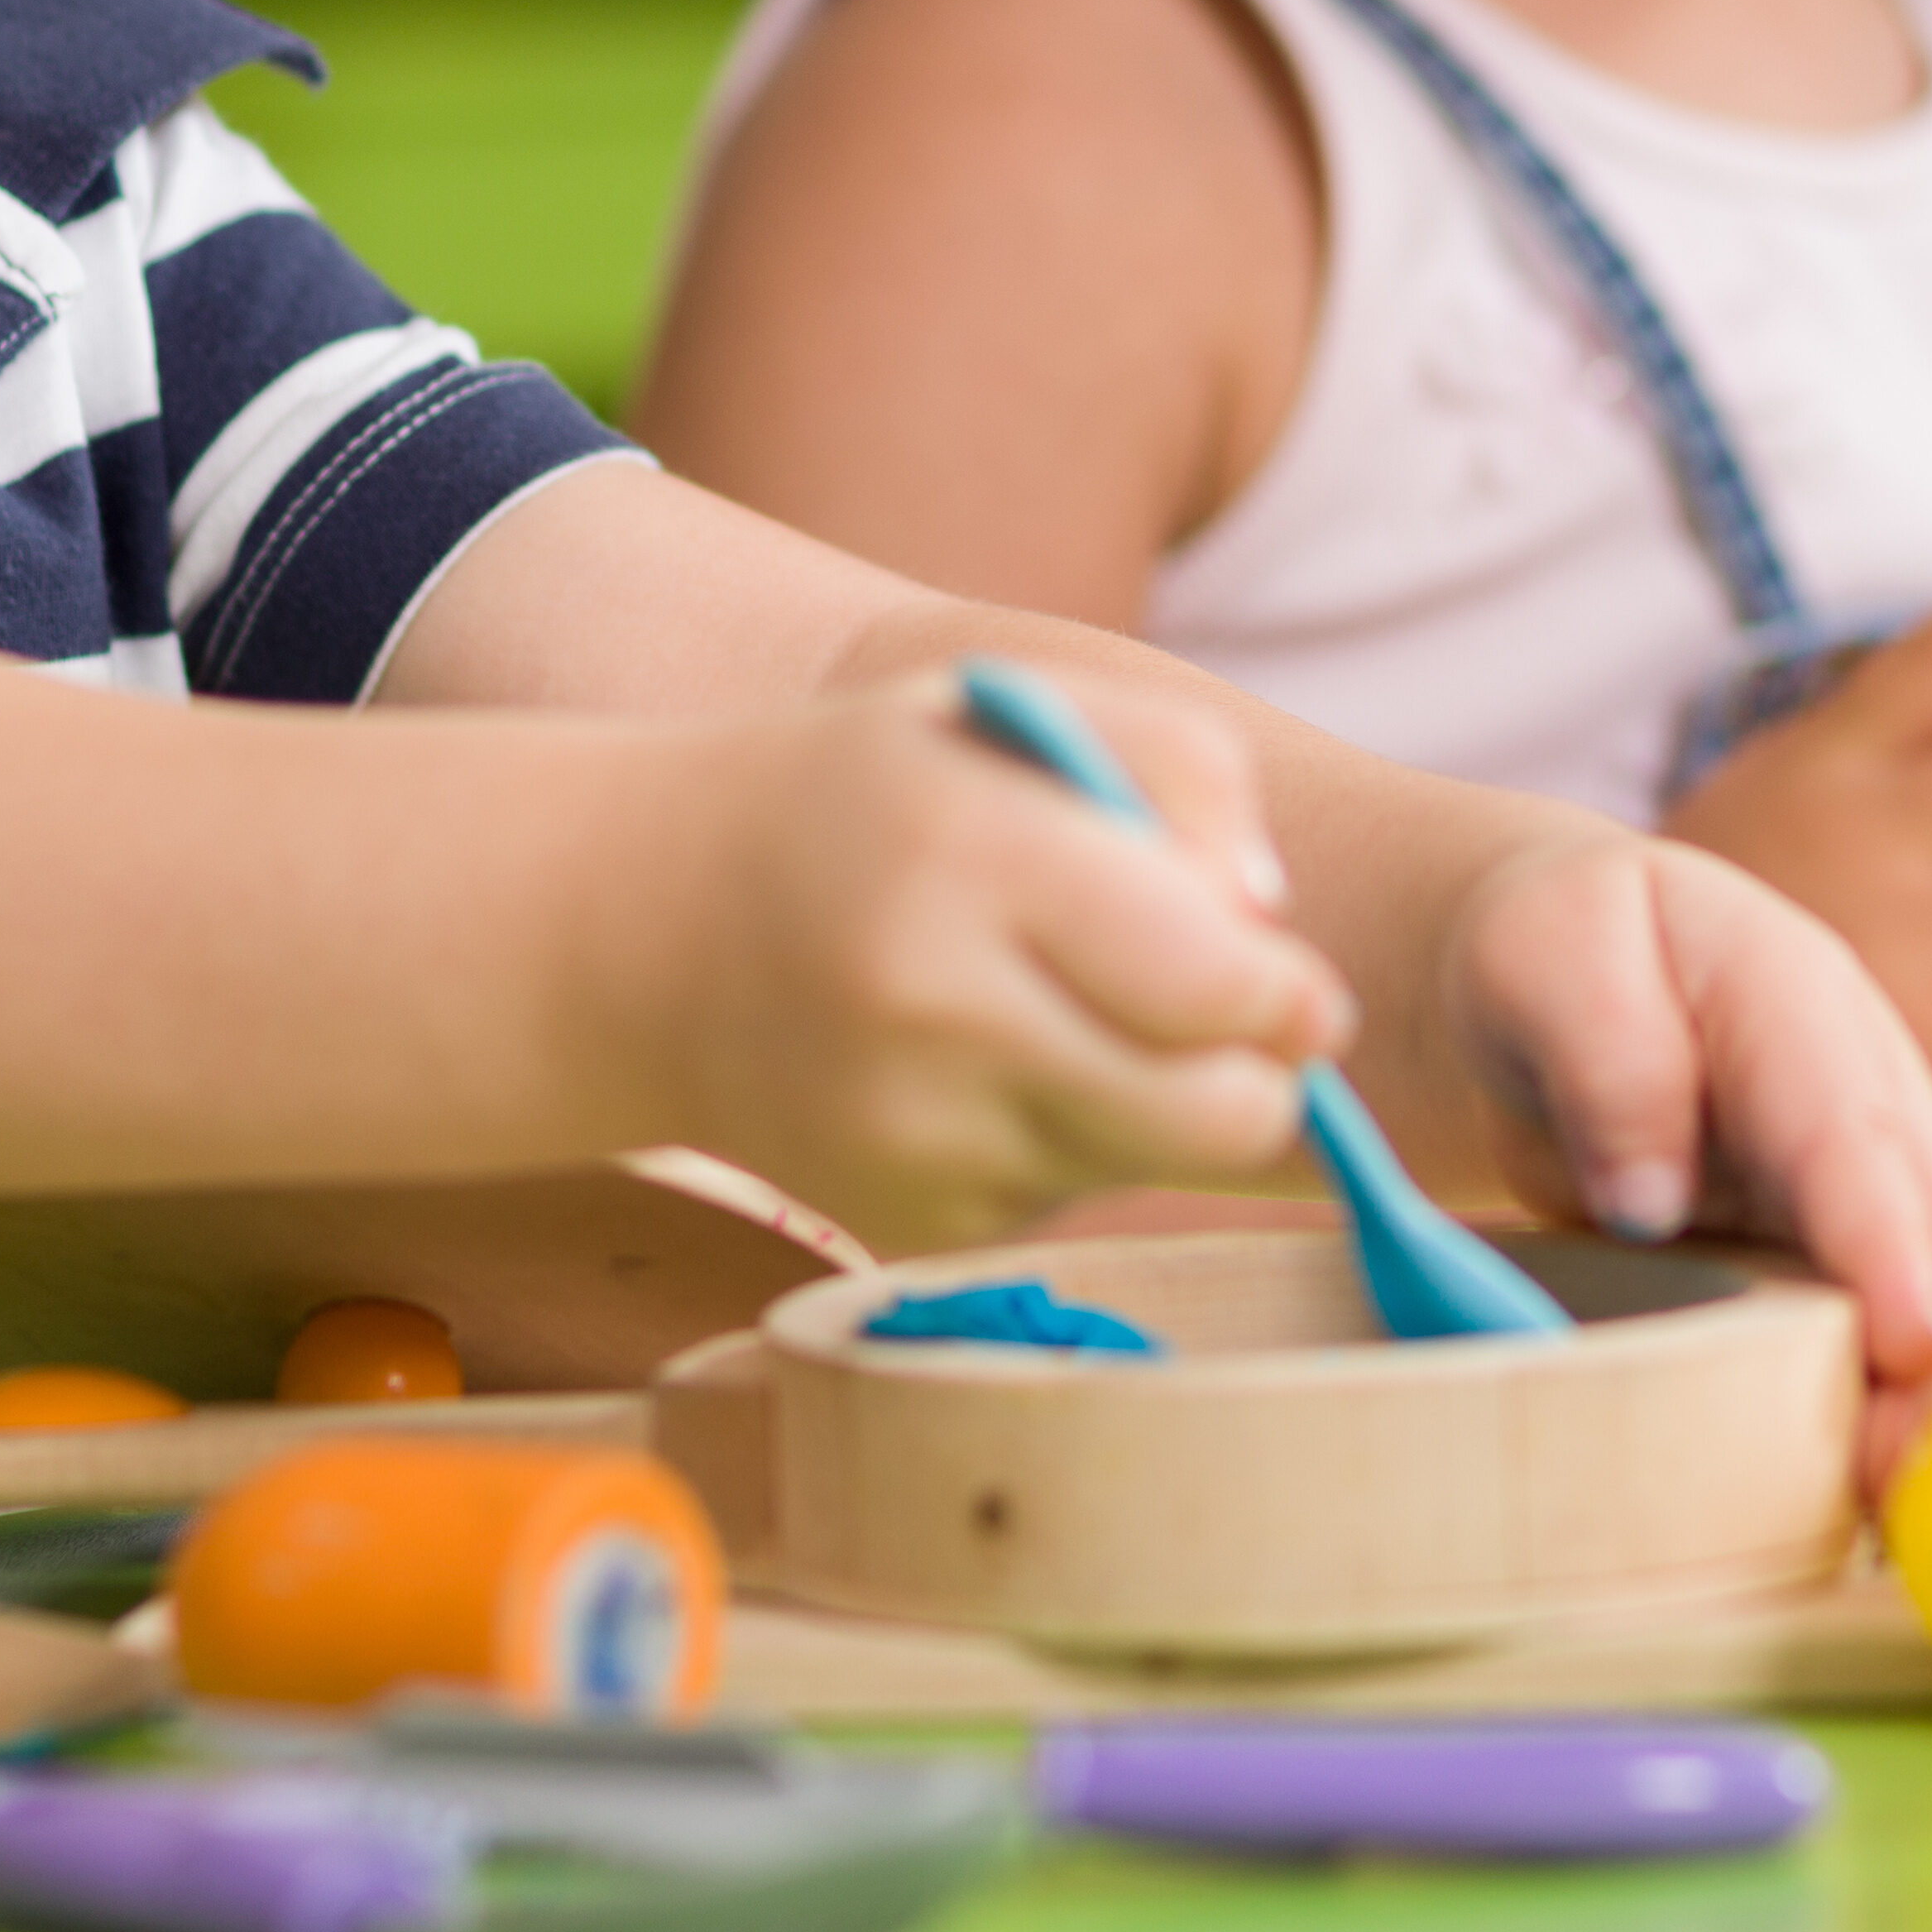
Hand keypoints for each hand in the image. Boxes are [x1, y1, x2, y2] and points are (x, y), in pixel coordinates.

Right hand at [598, 674, 1352, 1254]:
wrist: (641, 933)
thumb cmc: (870, 799)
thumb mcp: (1011, 710)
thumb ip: (1184, 770)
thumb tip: (1272, 923)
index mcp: (973, 855)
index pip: (1215, 984)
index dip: (1288, 994)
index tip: (1289, 979)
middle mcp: (936, 1010)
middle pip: (1219, 1116)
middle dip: (1264, 1079)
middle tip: (1231, 1027)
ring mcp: (912, 1136)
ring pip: (1155, 1165)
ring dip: (1162, 1107)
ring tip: (1070, 1020)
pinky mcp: (905, 1221)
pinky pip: (1069, 1199)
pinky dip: (1068, 1143)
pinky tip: (981, 1071)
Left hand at [1443, 829, 1931, 1495]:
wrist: (1585, 977)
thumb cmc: (1569, 958)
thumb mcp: (1551, 957)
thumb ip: (1605, 1054)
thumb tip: (1648, 1195)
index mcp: (1796, 1001)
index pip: (1847, 1130)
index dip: (1884, 1237)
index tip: (1909, 1341)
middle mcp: (1872, 1099)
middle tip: (1922, 1482)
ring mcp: (1885, 1183)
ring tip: (1918, 1517)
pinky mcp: (1867, 1256)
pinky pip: (1921, 1335)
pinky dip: (1924, 1415)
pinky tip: (1904, 1504)